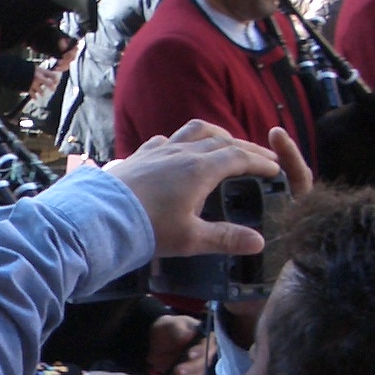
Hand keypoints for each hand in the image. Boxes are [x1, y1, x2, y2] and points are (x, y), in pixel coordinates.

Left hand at [104, 120, 306, 259]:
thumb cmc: (146, 228)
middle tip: (262, 156)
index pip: (239, 158)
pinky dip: (184, 139)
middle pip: (222, 141)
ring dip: (216, 135)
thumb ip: (225, 238)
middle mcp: (181, 152)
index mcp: (199, 169)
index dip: (260, 161)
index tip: (275, 168)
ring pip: (195, 131)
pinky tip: (180, 149)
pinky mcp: (140, 155)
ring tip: (226, 142)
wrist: (99, 217)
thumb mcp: (190, 238)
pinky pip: (167, 138)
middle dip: (246, 147)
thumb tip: (258, 242)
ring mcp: (159, 150)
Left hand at [147, 314, 211, 374]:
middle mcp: (206, 353)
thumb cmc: (168, 328)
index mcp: (206, 338)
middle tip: (178, 371)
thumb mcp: (171, 325)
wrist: (156, 340)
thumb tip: (189, 334)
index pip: (208, 345)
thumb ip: (180, 330)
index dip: (200, 351)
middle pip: (203, 363)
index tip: (190, 354)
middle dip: (190, 368)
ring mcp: (198, 366)